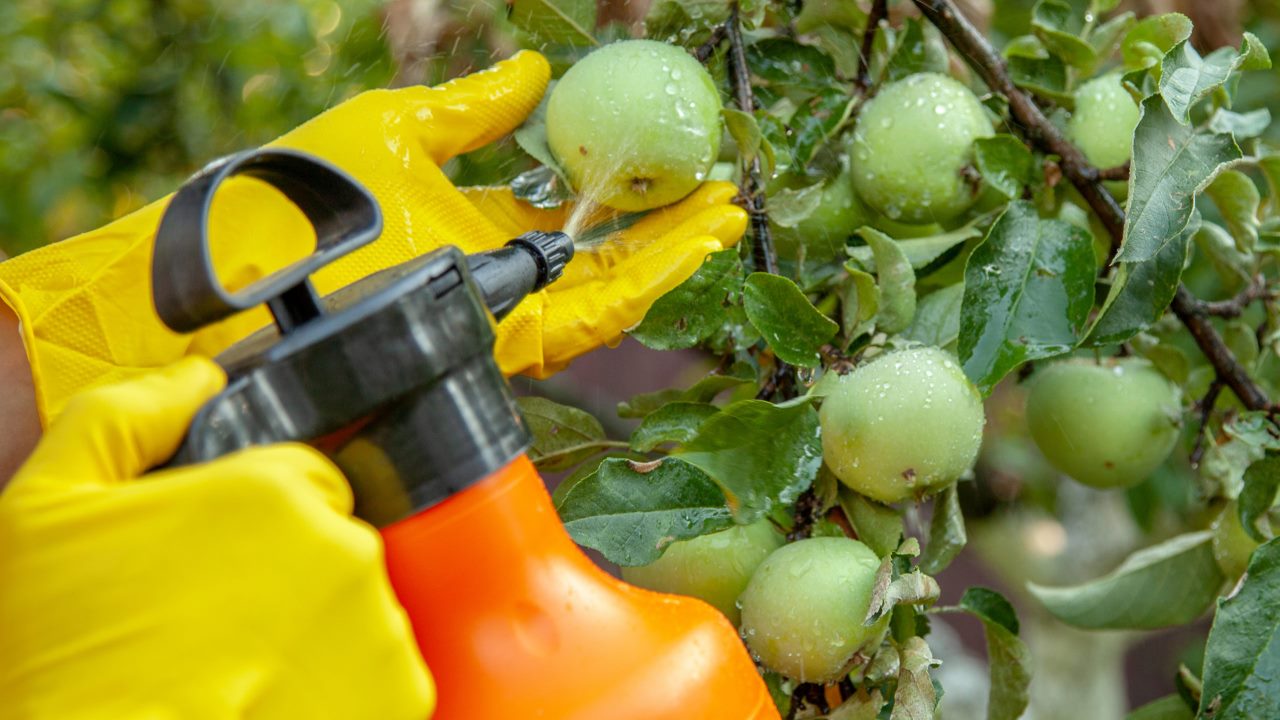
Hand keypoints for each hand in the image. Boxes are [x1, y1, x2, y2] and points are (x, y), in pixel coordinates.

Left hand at [0, 50, 745, 423]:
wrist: (240, 267)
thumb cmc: (296, 198)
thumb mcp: (393, 129)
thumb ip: (470, 109)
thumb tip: (535, 72)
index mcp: (472, 229)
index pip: (568, 210)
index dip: (622, 185)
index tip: (669, 152)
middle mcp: (496, 278)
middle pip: (602, 254)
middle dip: (666, 225)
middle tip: (723, 189)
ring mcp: (503, 313)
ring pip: (612, 289)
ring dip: (675, 255)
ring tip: (729, 215)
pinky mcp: (503, 341)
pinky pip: (591, 315)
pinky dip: (649, 281)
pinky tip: (691, 247)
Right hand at [0, 357, 433, 717]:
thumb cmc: (62, 660)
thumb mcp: (48, 506)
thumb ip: (126, 416)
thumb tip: (194, 376)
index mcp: (274, 492)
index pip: (302, 476)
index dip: (255, 517)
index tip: (216, 557)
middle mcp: (345, 551)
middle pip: (332, 540)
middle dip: (286, 570)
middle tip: (216, 620)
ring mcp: (378, 629)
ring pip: (358, 607)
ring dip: (316, 629)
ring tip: (240, 668)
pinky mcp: (398, 698)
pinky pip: (382, 673)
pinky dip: (344, 687)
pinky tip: (277, 700)